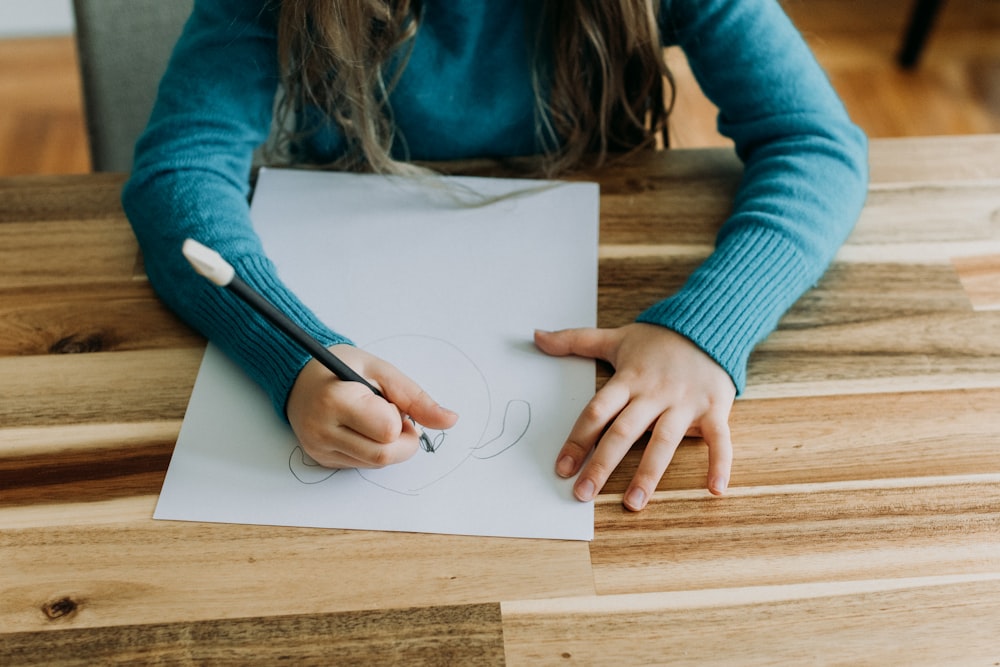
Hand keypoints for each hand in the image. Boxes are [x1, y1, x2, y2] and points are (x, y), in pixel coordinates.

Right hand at [286, 344, 457, 468]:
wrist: (298, 377)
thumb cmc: (341, 368)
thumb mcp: (381, 371)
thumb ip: (416, 398)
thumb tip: (450, 420)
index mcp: (336, 400)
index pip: (388, 431)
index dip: (400, 419)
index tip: (392, 404)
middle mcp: (322, 430)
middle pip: (384, 455)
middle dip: (402, 441)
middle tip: (396, 418)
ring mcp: (319, 449)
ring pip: (375, 464)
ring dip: (388, 446)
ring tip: (375, 419)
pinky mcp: (320, 460)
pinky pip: (361, 465)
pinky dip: (372, 450)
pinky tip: (360, 429)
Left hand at [534, 323, 735, 510]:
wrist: (709, 324)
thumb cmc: (659, 339)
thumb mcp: (615, 337)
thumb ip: (575, 340)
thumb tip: (536, 336)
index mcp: (628, 380)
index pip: (597, 412)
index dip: (577, 439)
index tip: (561, 468)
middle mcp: (654, 394)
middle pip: (623, 432)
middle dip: (602, 464)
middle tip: (583, 494)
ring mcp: (685, 403)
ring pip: (663, 441)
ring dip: (648, 474)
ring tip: (633, 503)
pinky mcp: (714, 409)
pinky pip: (718, 439)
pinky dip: (720, 463)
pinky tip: (714, 490)